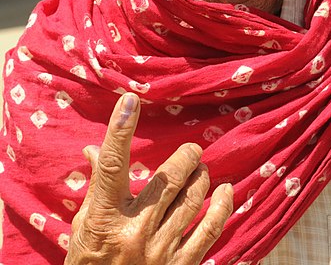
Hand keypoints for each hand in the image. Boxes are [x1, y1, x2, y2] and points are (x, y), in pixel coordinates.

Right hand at [65, 93, 232, 263]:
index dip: (120, 130)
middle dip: (186, 158)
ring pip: (191, 199)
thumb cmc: (90, 263)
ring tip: (203, 170)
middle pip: (168, 179)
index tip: (130, 101)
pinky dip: (222, 207)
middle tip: (192, 151)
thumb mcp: (85, 227)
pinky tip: (227, 191)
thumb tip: (93, 149)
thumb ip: (96, 187)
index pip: (111, 165)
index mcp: (104, 218)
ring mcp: (159, 251)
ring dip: (202, 178)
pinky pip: (209, 231)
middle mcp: (133, 231)